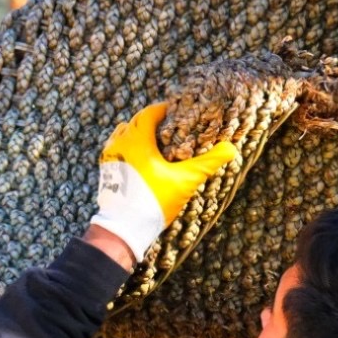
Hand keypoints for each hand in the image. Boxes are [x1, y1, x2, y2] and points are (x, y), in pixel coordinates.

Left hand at [89, 103, 240, 258]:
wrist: (122, 228)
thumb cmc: (152, 201)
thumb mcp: (185, 181)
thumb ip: (207, 163)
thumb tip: (231, 149)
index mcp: (136, 139)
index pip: (150, 112)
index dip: (165, 109)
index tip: (179, 112)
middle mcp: (119, 143)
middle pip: (137, 122)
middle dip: (154, 122)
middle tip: (172, 127)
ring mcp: (110, 156)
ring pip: (125, 134)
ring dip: (141, 134)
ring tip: (159, 143)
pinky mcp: (106, 169)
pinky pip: (119, 149)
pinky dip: (131, 147)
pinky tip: (145, 160)